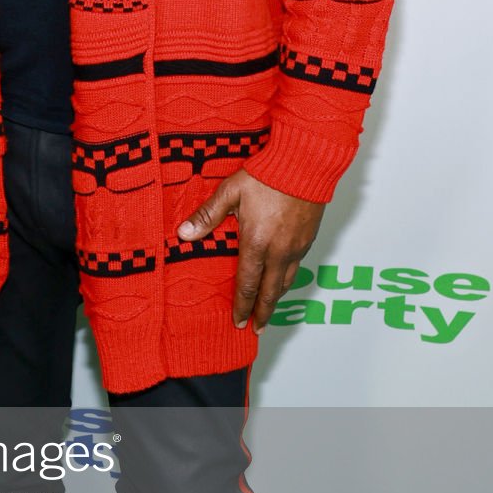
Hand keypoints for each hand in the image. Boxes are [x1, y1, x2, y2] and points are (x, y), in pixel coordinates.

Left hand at [177, 169, 325, 330]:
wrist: (305, 164)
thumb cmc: (268, 175)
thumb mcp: (231, 192)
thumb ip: (207, 216)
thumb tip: (184, 234)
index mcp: (256, 243)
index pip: (247, 284)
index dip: (242, 305)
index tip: (239, 321)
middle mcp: (279, 251)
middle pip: (271, 292)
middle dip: (262, 313)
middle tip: (257, 329)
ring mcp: (296, 247)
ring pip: (287, 281)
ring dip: (276, 298)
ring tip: (268, 309)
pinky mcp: (308, 239)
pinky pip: (297, 266)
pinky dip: (288, 279)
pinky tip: (283, 279)